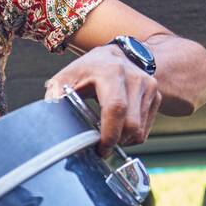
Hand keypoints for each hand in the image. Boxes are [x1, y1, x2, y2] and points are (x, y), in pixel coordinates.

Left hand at [45, 43, 161, 150]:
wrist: (112, 56)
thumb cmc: (86, 71)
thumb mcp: (65, 79)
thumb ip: (55, 98)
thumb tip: (49, 120)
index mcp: (111, 72)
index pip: (116, 108)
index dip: (109, 134)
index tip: (99, 149)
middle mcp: (135, 77)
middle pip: (131, 124)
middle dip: (115, 142)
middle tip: (100, 147)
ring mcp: (149, 86)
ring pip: (139, 130)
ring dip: (123, 140)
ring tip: (107, 133)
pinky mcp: (156, 95)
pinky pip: (145, 128)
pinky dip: (131, 135)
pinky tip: (119, 127)